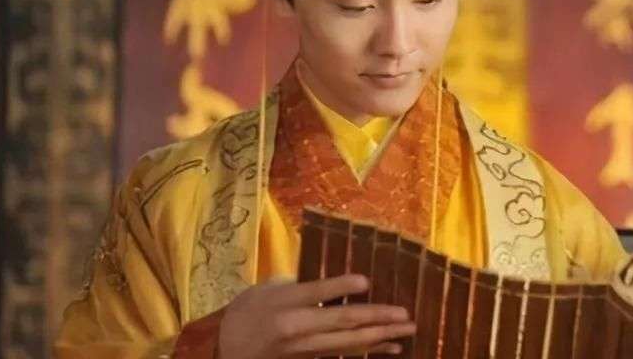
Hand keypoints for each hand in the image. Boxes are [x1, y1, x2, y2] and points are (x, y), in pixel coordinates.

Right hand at [218, 273, 414, 358]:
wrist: (224, 350)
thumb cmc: (248, 311)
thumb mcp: (268, 289)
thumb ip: (301, 284)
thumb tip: (336, 281)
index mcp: (284, 302)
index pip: (316, 292)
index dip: (341, 287)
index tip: (366, 281)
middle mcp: (295, 327)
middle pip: (340, 322)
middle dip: (376, 318)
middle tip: (404, 315)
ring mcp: (304, 348)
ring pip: (348, 343)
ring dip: (381, 336)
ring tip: (407, 330)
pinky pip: (345, 354)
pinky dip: (371, 350)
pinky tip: (392, 347)